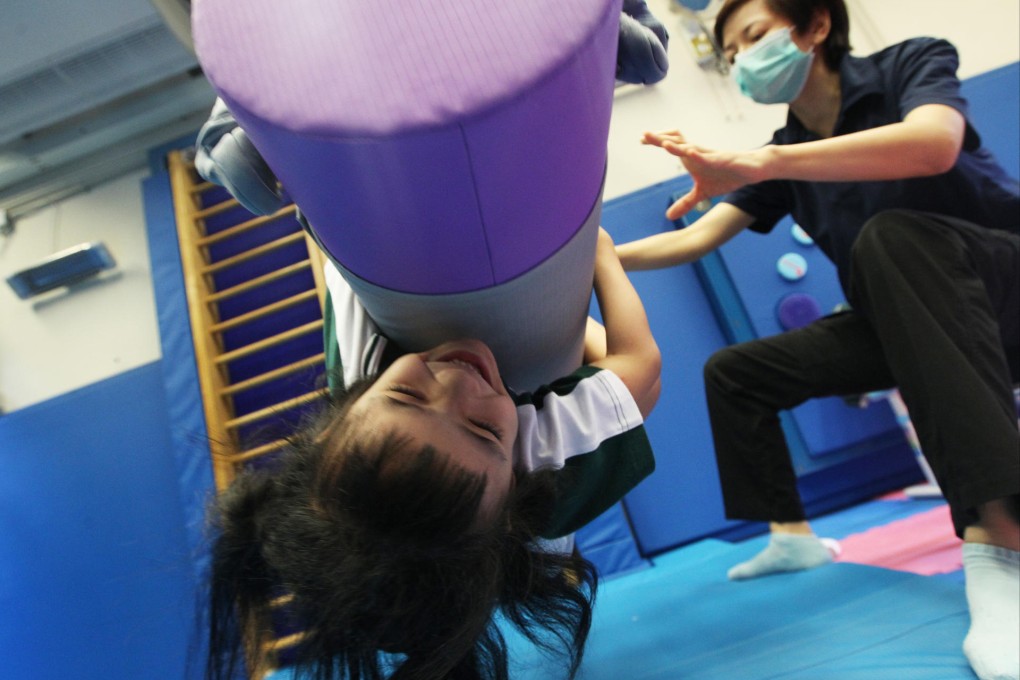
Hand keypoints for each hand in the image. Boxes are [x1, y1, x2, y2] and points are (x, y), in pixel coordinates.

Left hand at [642, 130, 766, 219]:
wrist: (753, 170)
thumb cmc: (727, 175)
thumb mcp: (703, 193)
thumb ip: (686, 202)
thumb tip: (668, 217)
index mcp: (692, 158)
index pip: (672, 145)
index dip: (657, 141)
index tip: (641, 140)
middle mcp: (699, 153)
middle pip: (677, 142)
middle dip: (660, 138)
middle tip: (644, 134)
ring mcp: (711, 156)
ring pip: (692, 148)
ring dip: (677, 146)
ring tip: (663, 144)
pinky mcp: (724, 160)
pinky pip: (710, 157)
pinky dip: (699, 156)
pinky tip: (690, 152)